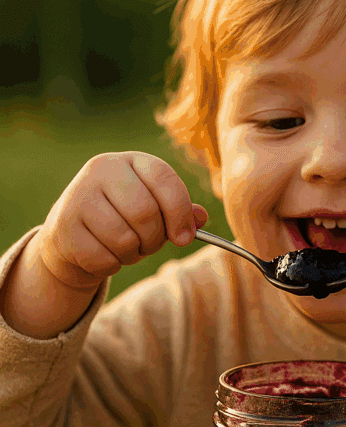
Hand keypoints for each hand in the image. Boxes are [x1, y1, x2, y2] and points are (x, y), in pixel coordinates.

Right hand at [37, 151, 208, 291]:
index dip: (179, 212)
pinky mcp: (63, 226)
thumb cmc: (123, 220)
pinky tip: (105, 255)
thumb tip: (200, 218)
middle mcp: (102, 169)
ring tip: (126, 249)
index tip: (184, 238)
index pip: (164, 178)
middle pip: (144, 211)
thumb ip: (179, 211)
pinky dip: (111, 265)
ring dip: (132, 254)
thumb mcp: (154, 209)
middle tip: (149, 245)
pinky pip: (102, 257)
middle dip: (154, 239)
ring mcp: (78, 196)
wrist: (72, 235)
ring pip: (123, 238)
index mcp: (131, 161)